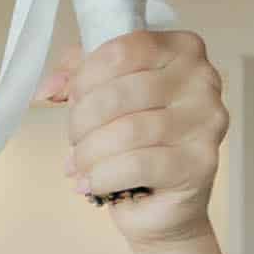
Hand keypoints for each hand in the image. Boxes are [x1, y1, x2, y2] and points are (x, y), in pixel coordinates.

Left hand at [54, 25, 228, 249]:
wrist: (162, 204)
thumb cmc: (135, 141)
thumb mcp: (103, 94)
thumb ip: (76, 76)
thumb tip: (47, 88)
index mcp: (181, 50)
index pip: (122, 50)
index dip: (85, 78)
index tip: (74, 99)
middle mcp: (202, 80)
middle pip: (120, 92)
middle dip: (82, 121)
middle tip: (75, 140)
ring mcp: (207, 121)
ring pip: (127, 131)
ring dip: (89, 152)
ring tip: (80, 165)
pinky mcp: (200, 162)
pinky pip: (137, 165)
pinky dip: (103, 176)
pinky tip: (94, 183)